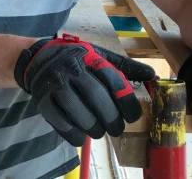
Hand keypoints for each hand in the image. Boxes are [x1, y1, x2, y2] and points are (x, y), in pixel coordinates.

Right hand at [14, 33, 155, 145]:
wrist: (38, 59)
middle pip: (97, 98)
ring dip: (93, 127)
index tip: (133, 117)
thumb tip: (153, 75)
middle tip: (116, 129)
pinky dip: (73, 134)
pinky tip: (81, 135)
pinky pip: (60, 122)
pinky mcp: (43, 99)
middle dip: (111, 119)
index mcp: (90, 57)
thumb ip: (124, 67)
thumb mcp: (98, 55)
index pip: (113, 80)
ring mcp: (56, 84)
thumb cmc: (75, 59)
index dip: (127, 102)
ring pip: (79, 112)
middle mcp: (72, 69)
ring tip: (98, 131)